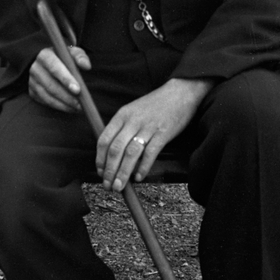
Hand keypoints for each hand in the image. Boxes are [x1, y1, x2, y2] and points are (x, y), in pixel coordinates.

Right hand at [28, 46, 91, 111]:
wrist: (47, 62)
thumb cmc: (63, 57)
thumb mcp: (72, 52)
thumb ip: (80, 56)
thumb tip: (86, 66)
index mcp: (44, 55)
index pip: (54, 67)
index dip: (66, 79)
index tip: (78, 90)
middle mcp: (35, 68)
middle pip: (50, 85)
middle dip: (67, 97)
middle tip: (80, 104)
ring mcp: (32, 81)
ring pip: (47, 96)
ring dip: (64, 105)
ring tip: (78, 108)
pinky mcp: (32, 92)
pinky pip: (45, 102)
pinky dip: (59, 107)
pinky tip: (70, 108)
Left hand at [96, 77, 212, 191]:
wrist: (180, 92)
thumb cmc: (155, 104)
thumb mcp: (133, 110)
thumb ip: (122, 128)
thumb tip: (112, 153)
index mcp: (122, 115)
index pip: (104, 139)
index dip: (100, 159)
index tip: (100, 172)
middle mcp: (132, 121)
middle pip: (115, 149)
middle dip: (109, 171)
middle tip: (108, 185)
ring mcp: (148, 127)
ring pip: (130, 154)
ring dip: (123, 173)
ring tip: (120, 186)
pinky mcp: (163, 133)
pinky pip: (150, 153)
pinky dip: (143, 167)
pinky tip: (139, 177)